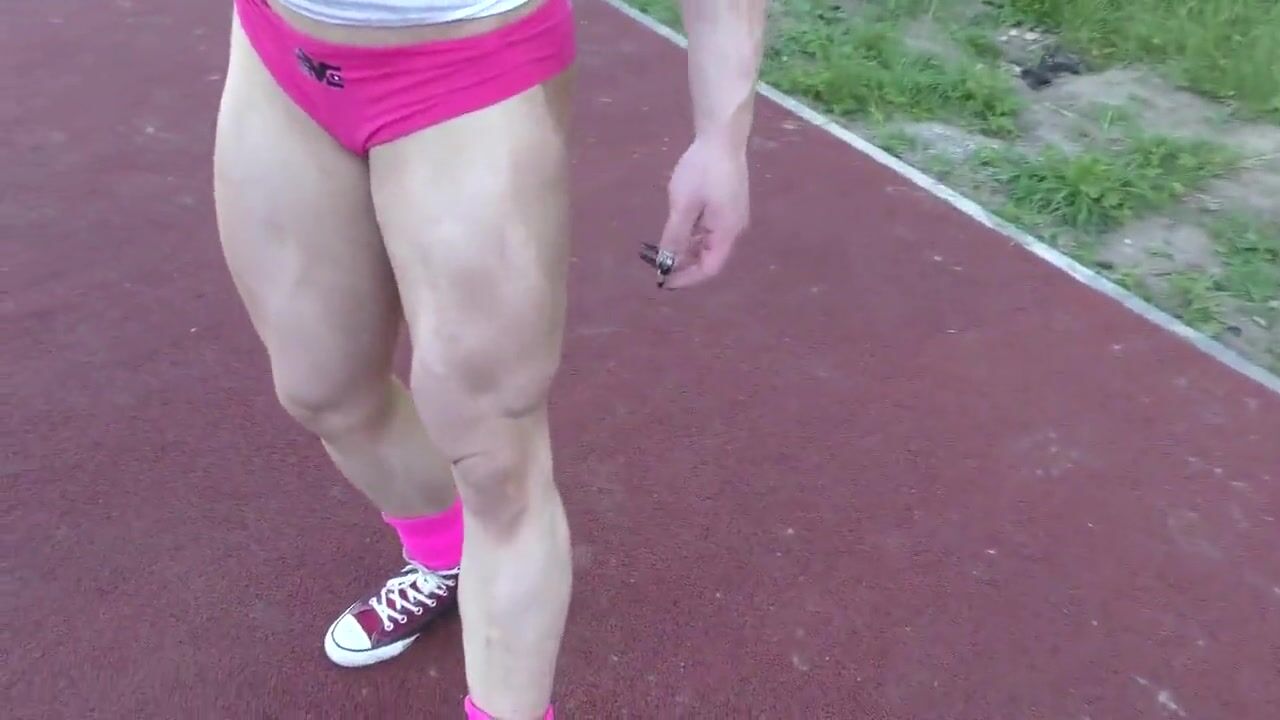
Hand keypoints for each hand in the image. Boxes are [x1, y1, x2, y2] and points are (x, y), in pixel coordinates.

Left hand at [652, 134, 749, 289]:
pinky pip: (711, 228)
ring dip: (688, 247)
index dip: (687, 278)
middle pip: (710, 256)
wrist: (722, 136)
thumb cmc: (702, 170)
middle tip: (659, 264)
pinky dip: (694, 233)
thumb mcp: (683, 205)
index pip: (709, 268)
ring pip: (709, 242)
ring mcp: (733, 215)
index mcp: (727, 232)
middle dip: (685, 263)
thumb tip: (667, 262)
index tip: (665, 281)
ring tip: (664, 247)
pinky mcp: (729, 203)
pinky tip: (677, 228)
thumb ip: (675, 236)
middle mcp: (734, 228)